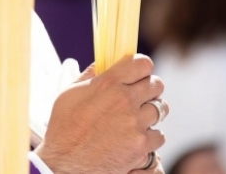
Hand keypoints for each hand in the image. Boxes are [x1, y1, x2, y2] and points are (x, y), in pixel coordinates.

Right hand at [35, 55, 166, 173]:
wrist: (65, 163)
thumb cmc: (64, 128)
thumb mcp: (70, 93)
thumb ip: (90, 75)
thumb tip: (104, 62)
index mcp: (108, 83)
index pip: (142, 64)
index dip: (143, 67)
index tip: (139, 74)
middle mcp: (124, 100)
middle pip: (156, 85)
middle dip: (149, 89)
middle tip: (141, 97)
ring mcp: (134, 123)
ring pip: (161, 109)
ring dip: (151, 113)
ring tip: (138, 119)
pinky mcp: (140, 145)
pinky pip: (159, 135)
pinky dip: (150, 137)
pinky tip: (136, 138)